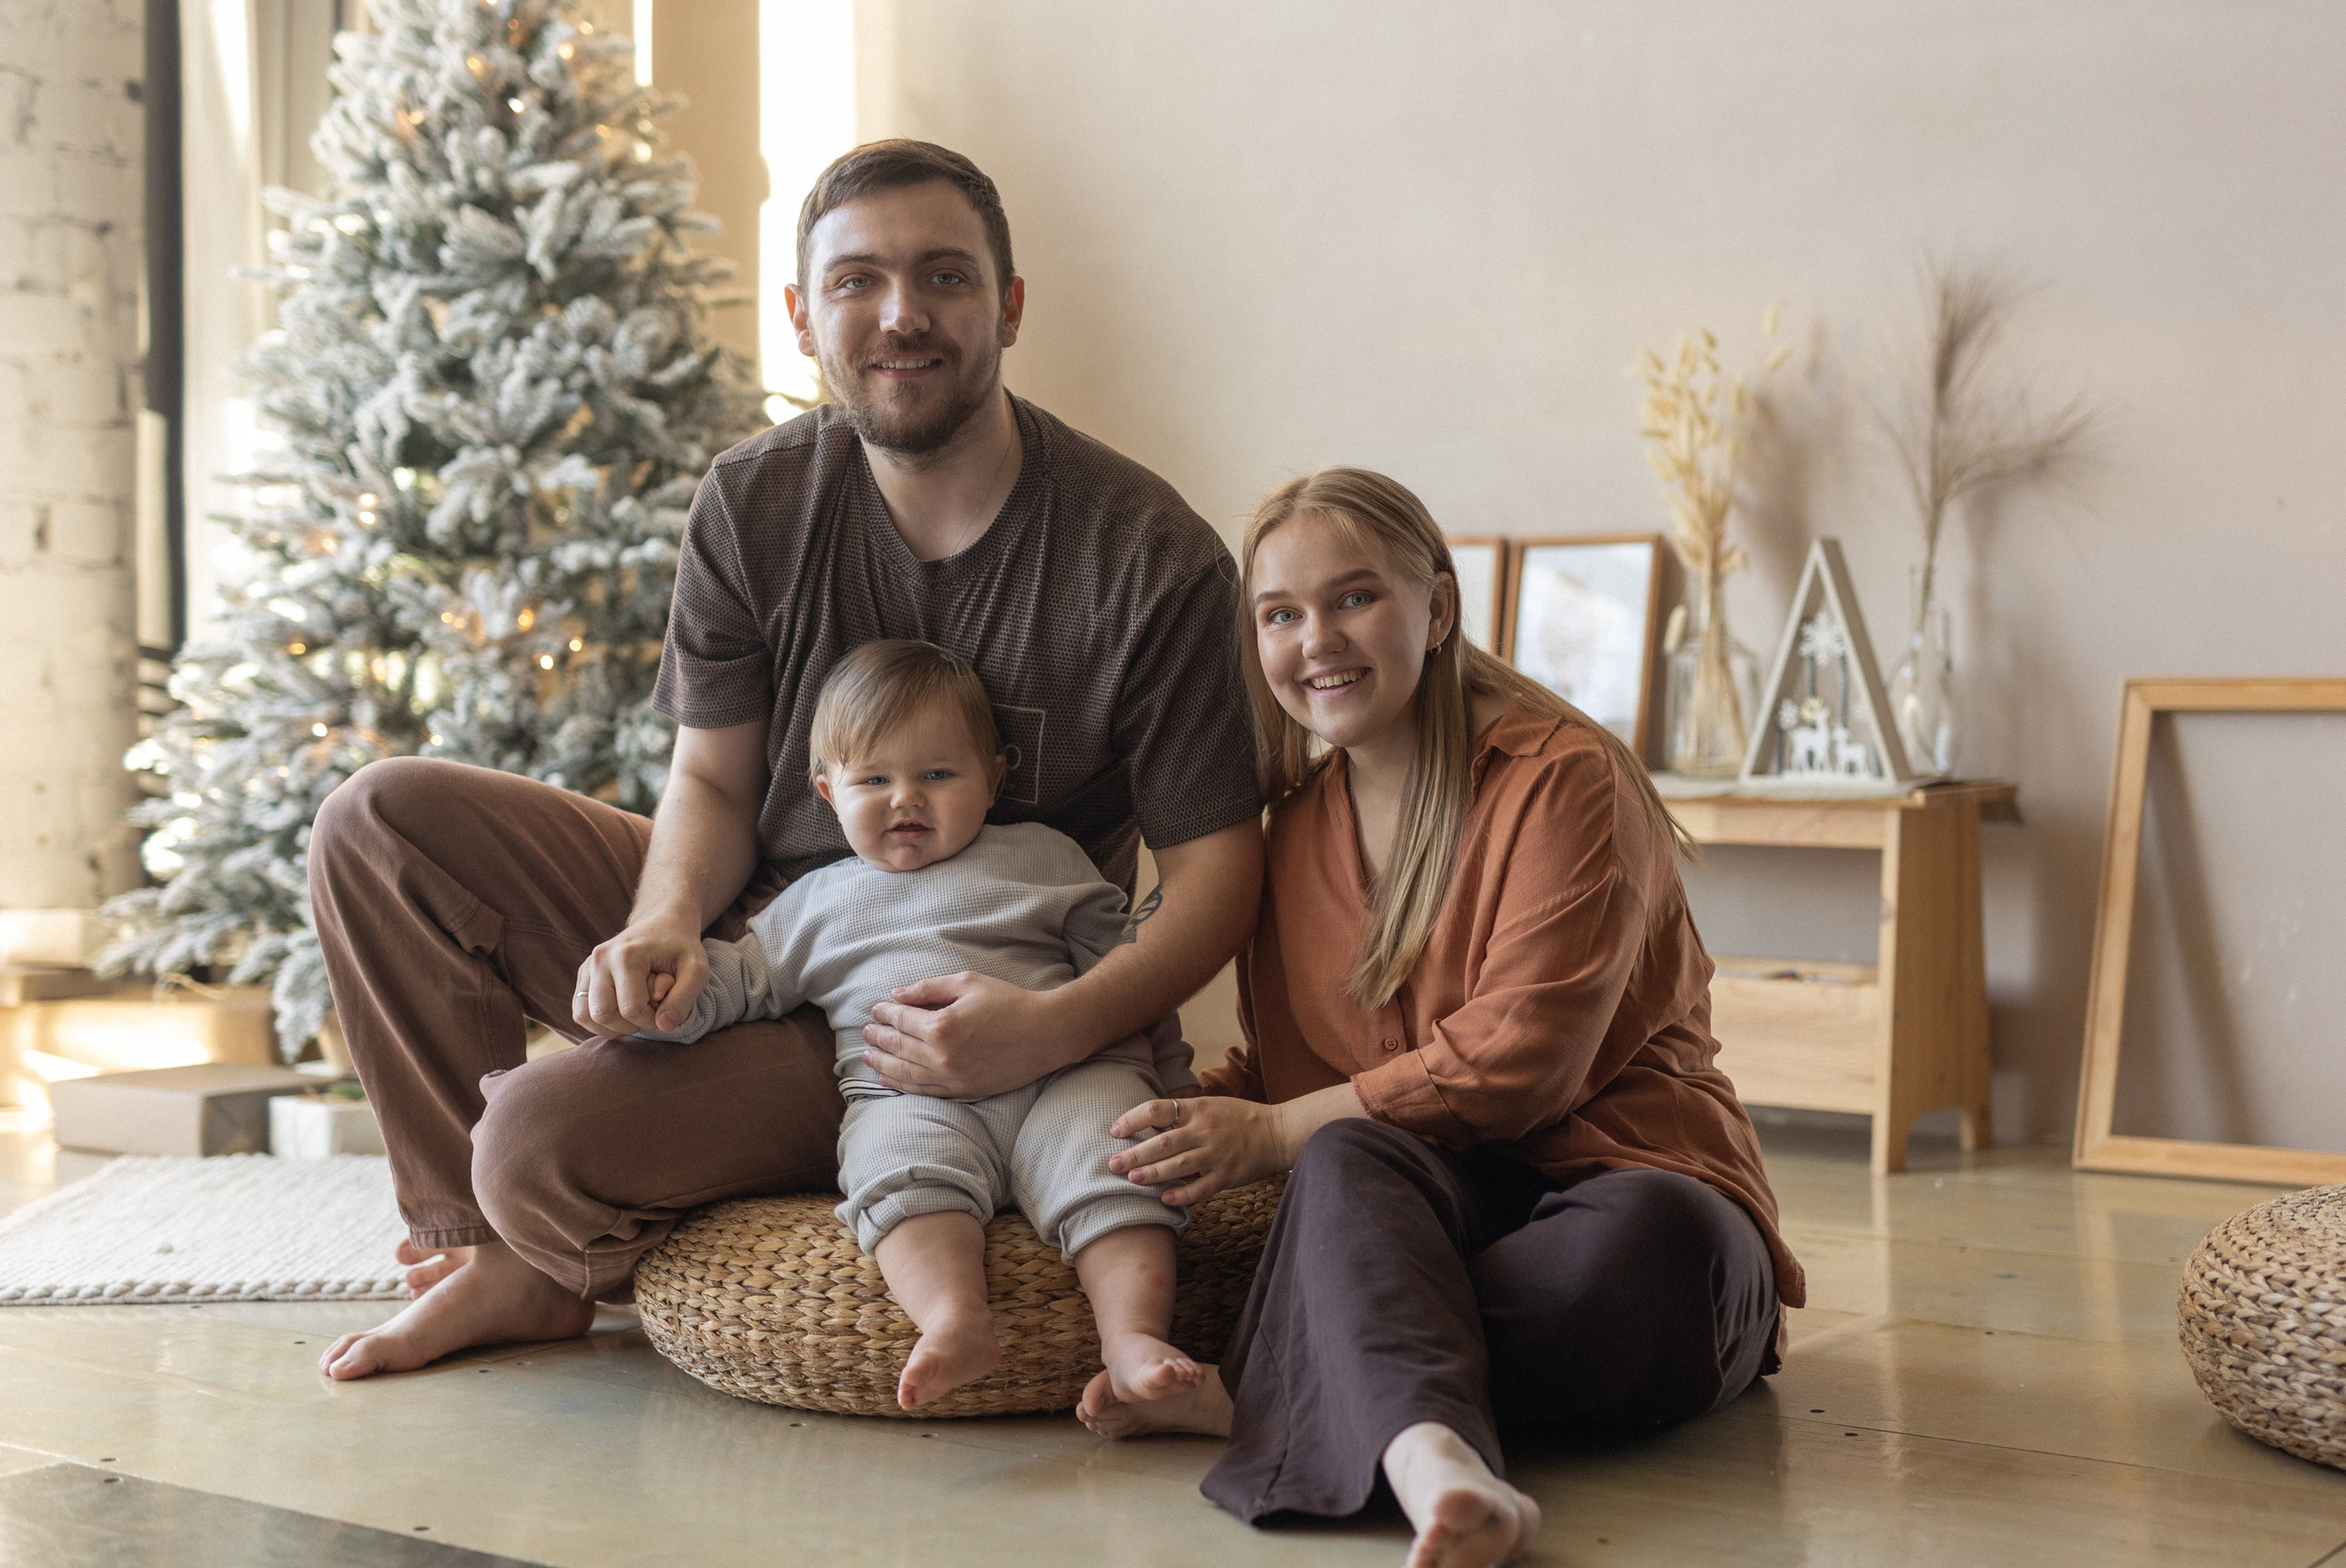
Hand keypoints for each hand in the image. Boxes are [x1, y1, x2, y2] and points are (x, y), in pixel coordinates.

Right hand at [574, 913, 706, 1036]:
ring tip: (634, 1016)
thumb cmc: (681, 947)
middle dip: (629, 1026)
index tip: (664, 1010)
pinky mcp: (583, 975)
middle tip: (649, 1014)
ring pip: (585, 1016)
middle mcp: (600, 959)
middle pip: (603, 1014)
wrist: (662, 922)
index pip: (631, 1009)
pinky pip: (579, 1011)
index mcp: (626, 956)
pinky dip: (598, 1022)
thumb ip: (684, 999)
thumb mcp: (696, 969)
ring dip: (611, 1027)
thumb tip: (663, 1026)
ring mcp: (588, 966)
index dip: (651, 1020)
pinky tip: (621, 1014)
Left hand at [861, 972, 1068, 1097]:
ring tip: (868, 1056)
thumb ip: (928, 988)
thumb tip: (896, 995)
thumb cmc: (1010, 1003)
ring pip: (904, 1074)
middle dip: (878, 1038)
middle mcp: (941, 1056)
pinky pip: (923, 1091)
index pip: (901, 1019)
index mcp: (941, 1026)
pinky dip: (901, 1086)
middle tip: (866, 1032)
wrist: (1046, 1034)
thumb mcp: (968, 983)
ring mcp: (951, 1078)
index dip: (885, 1013)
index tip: (876, 1008)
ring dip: (882, 1064)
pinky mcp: (962, 1091)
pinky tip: (888, 1080)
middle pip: (898, 1047)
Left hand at [1107, 1095, 1293, 1207]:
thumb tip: (1146, 1123)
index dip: (1132, 1119)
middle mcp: (1204, 1130)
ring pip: (1177, 1166)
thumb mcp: (1210, 1105)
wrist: (1277, 1132)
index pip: (1157, 1109)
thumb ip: (1182, 1114)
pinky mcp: (1227, 1176)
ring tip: (1132, 1180)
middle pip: (1162, 1142)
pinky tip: (1164, 1199)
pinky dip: (1181, 1194)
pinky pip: (1200, 1188)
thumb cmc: (1239, 1117)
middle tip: (1112, 1164)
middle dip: (1134, 1154)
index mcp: (1197, 1108)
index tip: (1114, 1130)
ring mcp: (1216, 1154)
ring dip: (1152, 1174)